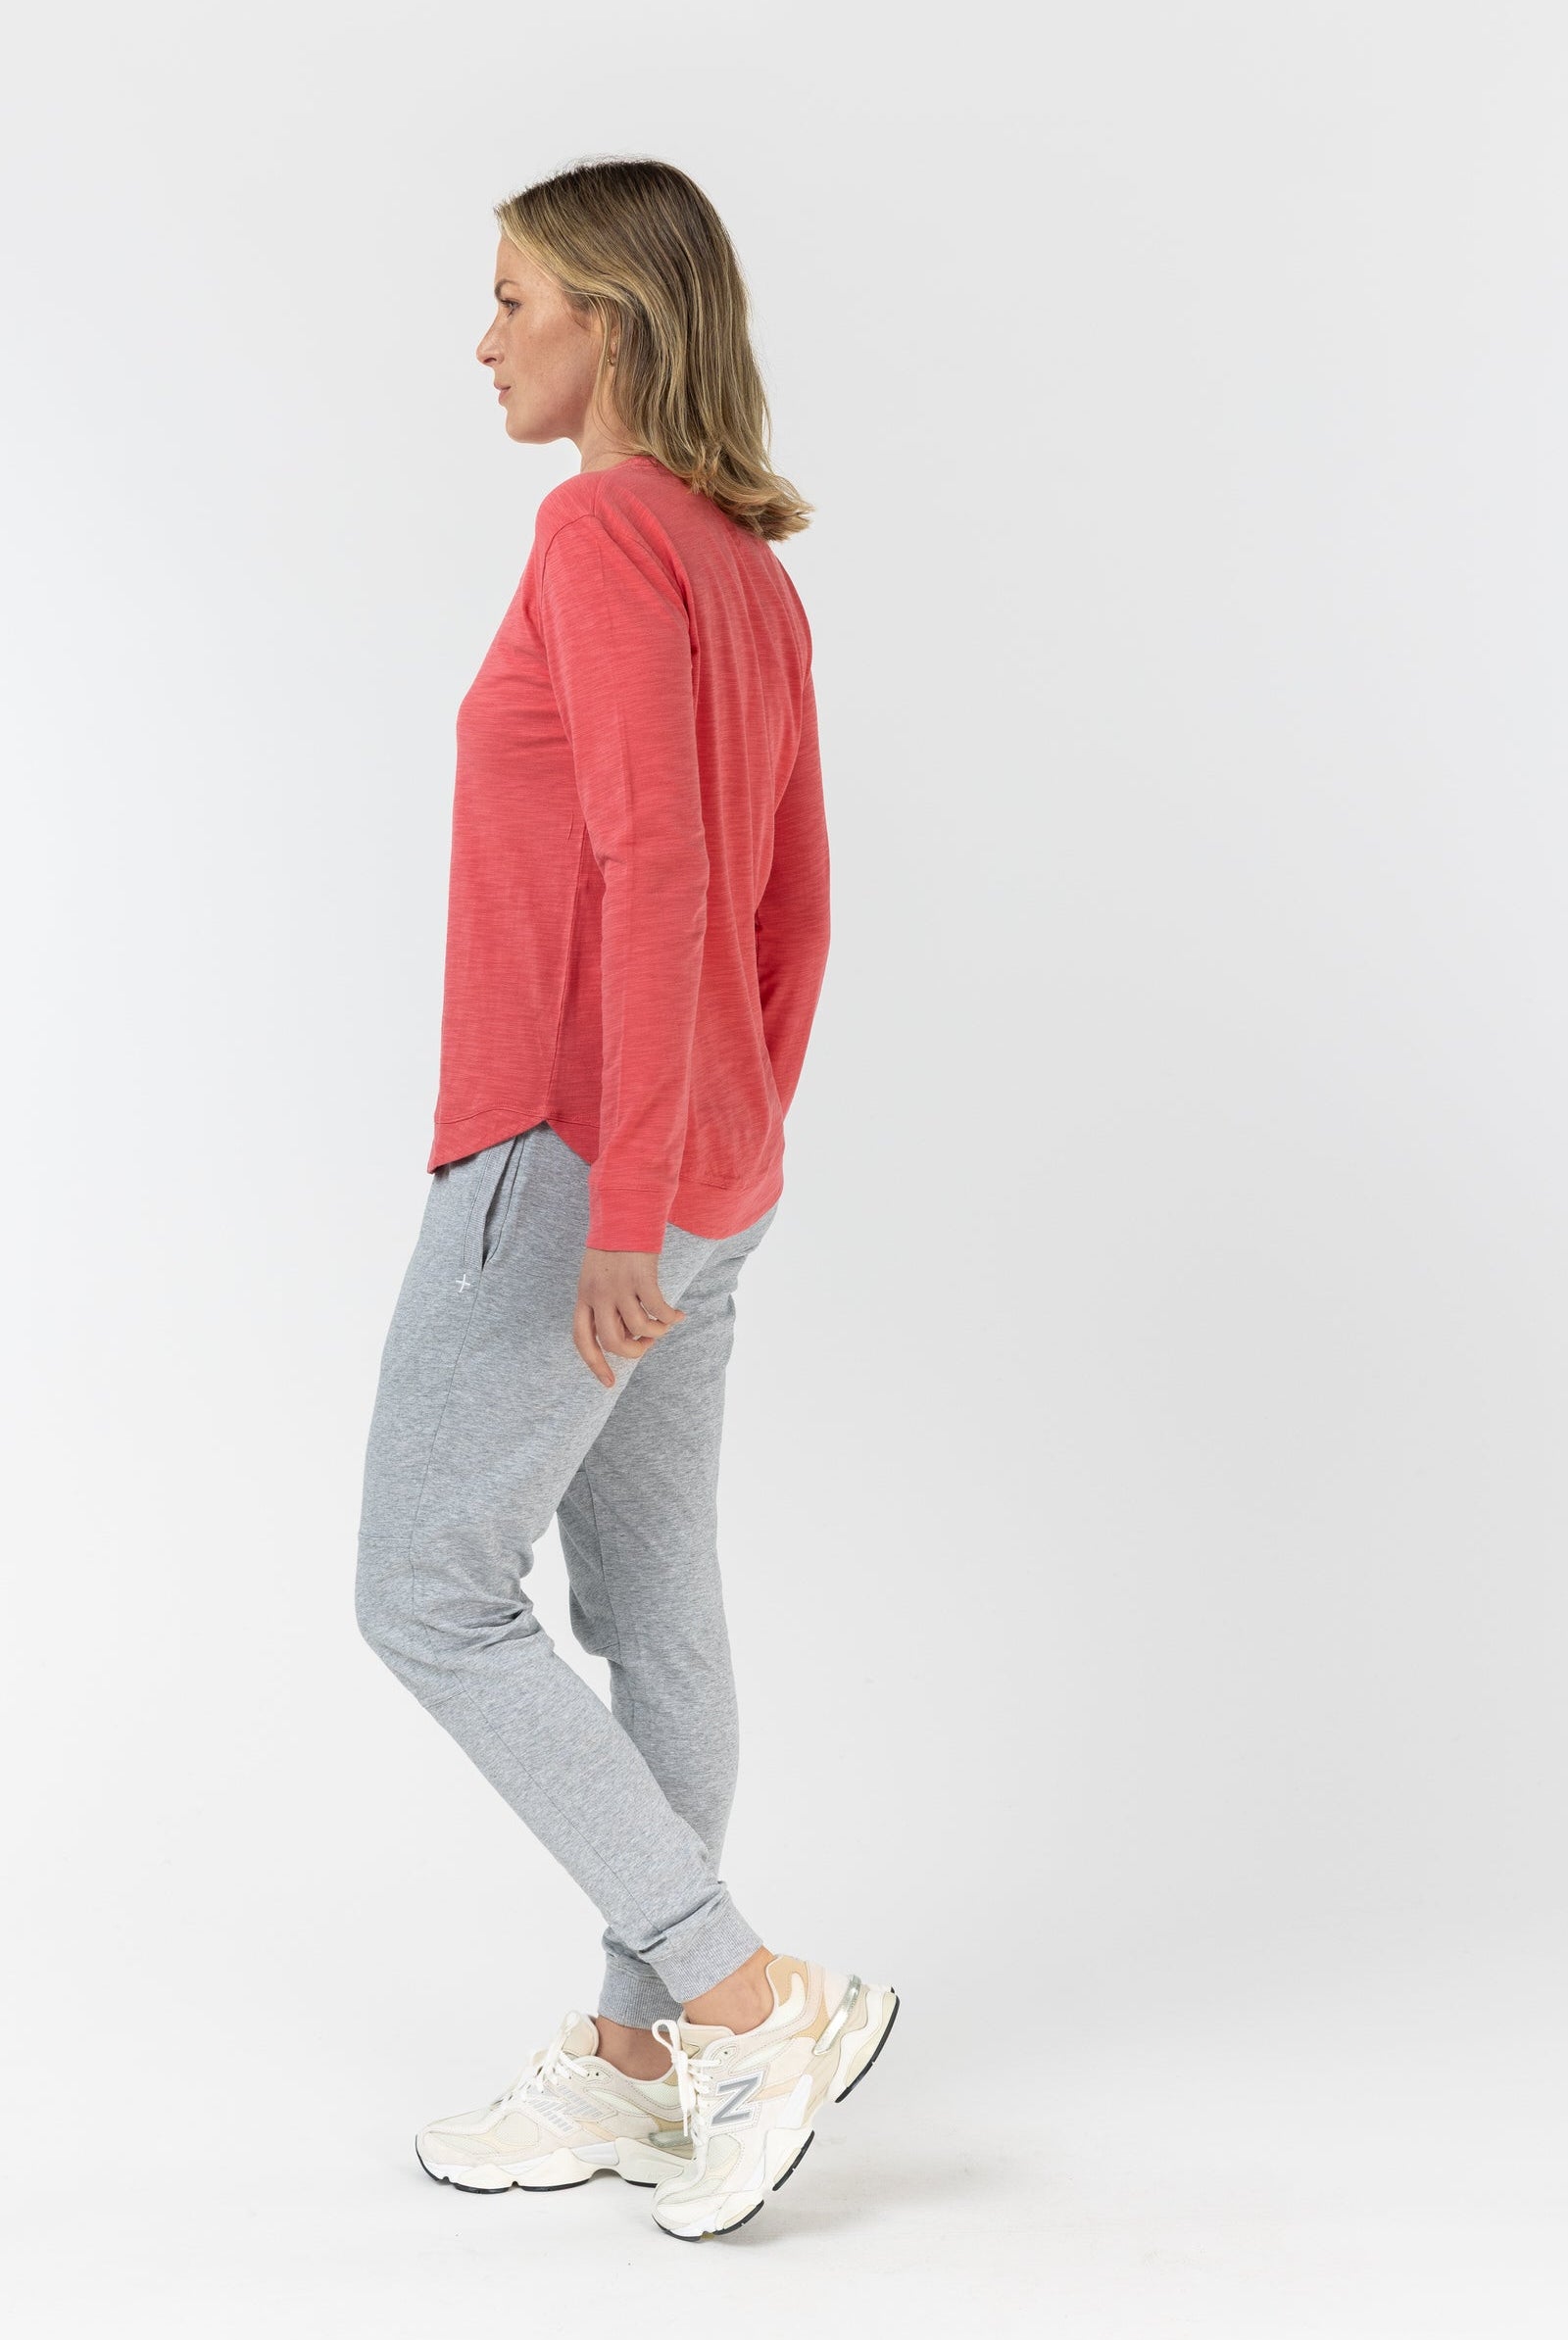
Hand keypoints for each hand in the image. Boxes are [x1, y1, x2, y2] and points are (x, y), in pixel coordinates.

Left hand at [574, 1250, 686, 1387]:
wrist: (623, 1213)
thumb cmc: (613, 1247)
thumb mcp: (597, 1277)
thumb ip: (605, 1305)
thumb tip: (627, 1336)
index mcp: (584, 1296)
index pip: (582, 1340)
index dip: (595, 1364)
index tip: (608, 1383)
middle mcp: (598, 1294)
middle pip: (612, 1341)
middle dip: (632, 1352)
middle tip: (646, 1345)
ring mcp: (619, 1286)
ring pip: (639, 1328)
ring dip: (656, 1332)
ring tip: (665, 1325)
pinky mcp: (642, 1277)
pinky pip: (658, 1310)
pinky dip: (671, 1317)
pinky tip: (679, 1315)